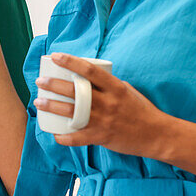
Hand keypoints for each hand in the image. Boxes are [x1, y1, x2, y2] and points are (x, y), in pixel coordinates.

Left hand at [35, 53, 169, 154]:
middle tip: (40, 81)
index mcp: (115, 87)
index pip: (89, 70)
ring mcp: (104, 121)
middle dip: (53, 85)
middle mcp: (108, 102)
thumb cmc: (140, 109)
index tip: (55, 56)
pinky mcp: (102, 137)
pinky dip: (64, 137)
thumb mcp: (126, 90)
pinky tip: (55, 134)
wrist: (156, 134)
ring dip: (52, 106)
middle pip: (75, 91)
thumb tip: (85, 77)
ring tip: (39, 101)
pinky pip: (78, 138)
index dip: (70, 61)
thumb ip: (106, 84)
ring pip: (71, 113)